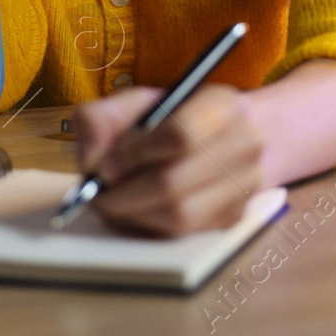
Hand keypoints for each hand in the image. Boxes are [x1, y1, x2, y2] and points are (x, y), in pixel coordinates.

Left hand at [71, 84, 265, 236]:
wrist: (229, 135)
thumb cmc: (176, 117)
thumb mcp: (139, 103)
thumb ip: (102, 119)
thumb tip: (90, 161)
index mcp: (221, 106)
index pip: (179, 136)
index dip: (135, 155)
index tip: (106, 166)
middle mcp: (244, 145)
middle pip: (174, 182)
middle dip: (125, 194)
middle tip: (99, 194)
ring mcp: (245, 185)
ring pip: (179, 214)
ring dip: (134, 214)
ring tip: (113, 203)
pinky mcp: (234, 217)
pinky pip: (183, 232)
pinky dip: (150, 226)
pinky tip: (136, 211)